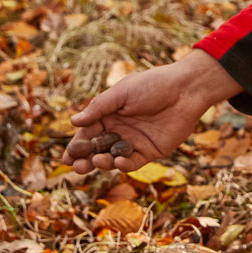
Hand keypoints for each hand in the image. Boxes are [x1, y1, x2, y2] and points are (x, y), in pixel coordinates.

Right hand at [62, 49, 241, 174]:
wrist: (185, 90)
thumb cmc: (152, 85)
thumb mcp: (122, 93)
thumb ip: (98, 108)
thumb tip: (73, 121)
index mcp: (110, 114)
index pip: (88, 133)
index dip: (77, 145)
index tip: (66, 158)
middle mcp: (120, 129)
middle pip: (97, 149)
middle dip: (85, 160)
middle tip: (77, 167)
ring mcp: (134, 141)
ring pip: (112, 159)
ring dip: (102, 163)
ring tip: (96, 161)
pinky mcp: (150, 151)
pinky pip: (132, 162)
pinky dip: (123, 165)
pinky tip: (117, 163)